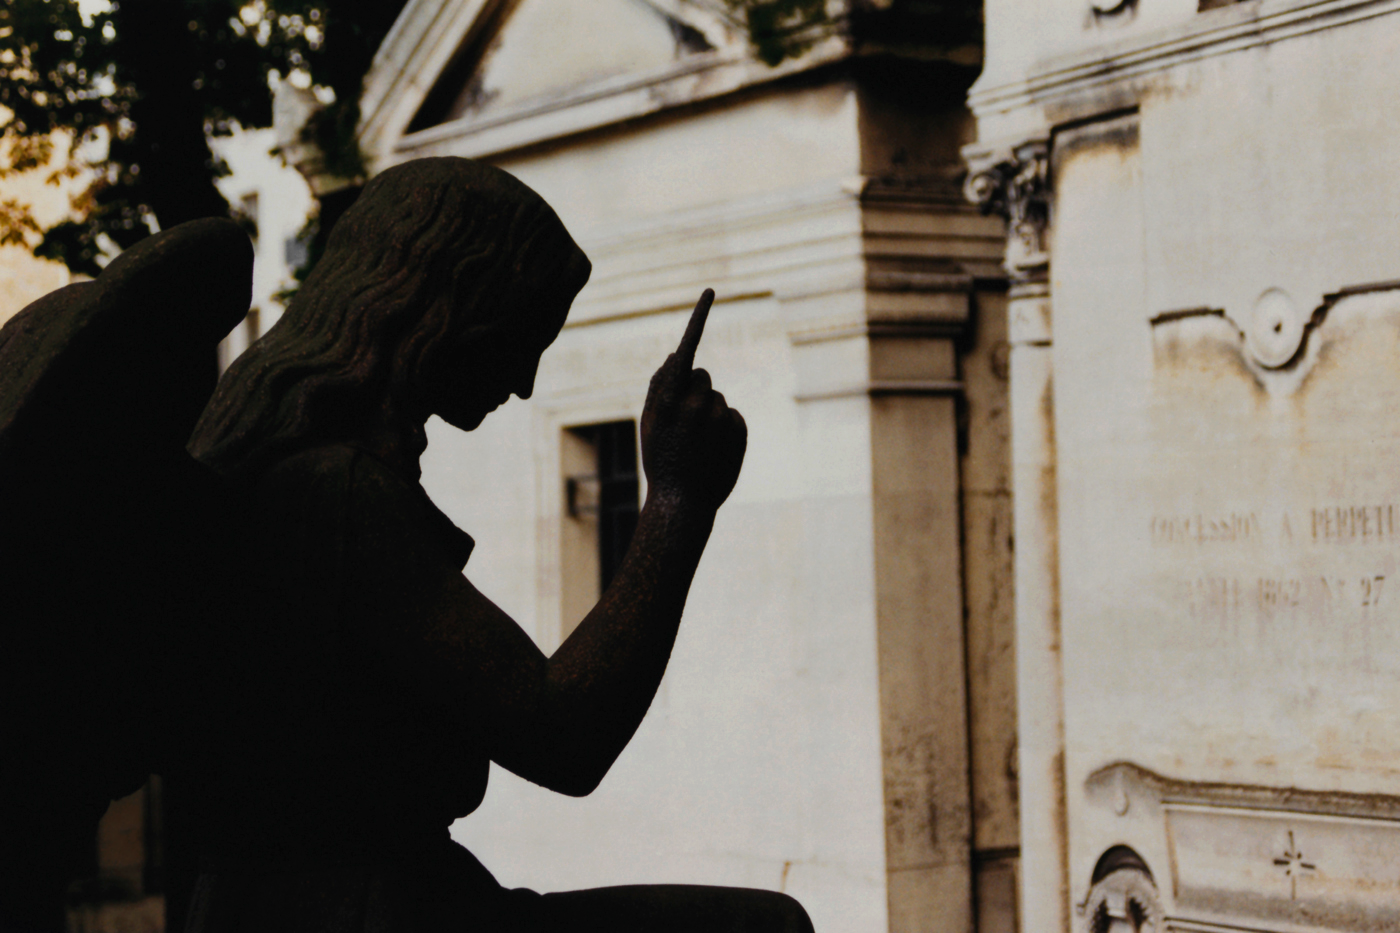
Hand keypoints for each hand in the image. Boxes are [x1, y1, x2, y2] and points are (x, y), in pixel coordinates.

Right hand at [640, 289, 746, 511]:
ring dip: (709, 413)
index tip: (710, 291)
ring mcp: (720, 418)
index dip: (698, 318)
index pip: (686, 350)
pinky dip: (725, 428)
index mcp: (668, 400)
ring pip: (717, 398)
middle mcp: (696, 404)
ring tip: (697, 444)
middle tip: (683, 423)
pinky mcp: (739, 430)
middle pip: (702, 376)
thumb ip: (660, 386)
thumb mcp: (650, 423)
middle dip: (694, 391)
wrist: (682, 504)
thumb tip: (677, 353)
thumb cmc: (660, 459)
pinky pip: (733, 415)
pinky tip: (713, 450)